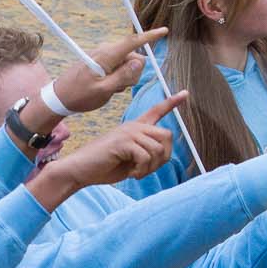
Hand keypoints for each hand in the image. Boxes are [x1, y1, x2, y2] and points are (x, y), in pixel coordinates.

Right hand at [33, 92, 185, 208]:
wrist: (80, 169)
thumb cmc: (105, 166)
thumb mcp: (131, 160)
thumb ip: (147, 153)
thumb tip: (163, 153)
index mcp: (135, 127)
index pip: (157, 110)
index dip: (172, 102)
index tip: (186, 94)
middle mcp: (134, 126)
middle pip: (167, 135)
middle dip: (163, 157)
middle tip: (147, 169)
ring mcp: (128, 132)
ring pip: (157, 148)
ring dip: (150, 167)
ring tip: (137, 172)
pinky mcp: (123, 142)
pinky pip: (146, 156)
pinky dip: (142, 170)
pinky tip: (131, 173)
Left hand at [56, 27, 168, 113]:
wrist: (60, 97)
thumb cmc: (80, 95)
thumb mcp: (104, 91)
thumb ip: (123, 76)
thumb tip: (140, 62)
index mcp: (106, 56)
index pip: (132, 42)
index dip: (150, 36)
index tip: (164, 31)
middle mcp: (106, 51)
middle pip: (134, 58)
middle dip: (133, 73)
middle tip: (118, 88)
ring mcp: (103, 55)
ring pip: (128, 64)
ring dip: (124, 78)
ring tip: (109, 88)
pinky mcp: (101, 61)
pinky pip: (119, 67)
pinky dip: (118, 77)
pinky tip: (106, 86)